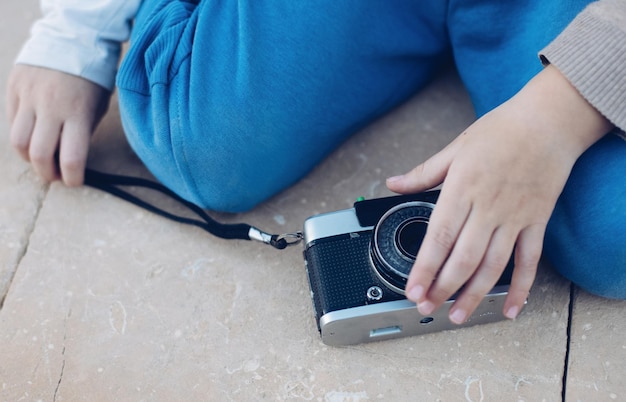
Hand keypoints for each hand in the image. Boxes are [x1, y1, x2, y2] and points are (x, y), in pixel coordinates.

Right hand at [6, 65, 109, 185]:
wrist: (74, 38)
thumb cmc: (92, 79)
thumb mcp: (97, 107)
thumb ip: (82, 132)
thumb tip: (69, 159)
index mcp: (78, 113)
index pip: (72, 158)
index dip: (72, 178)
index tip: (75, 181)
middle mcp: (51, 107)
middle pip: (39, 155)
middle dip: (47, 173)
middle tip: (55, 175)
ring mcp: (29, 97)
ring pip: (17, 142)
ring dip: (28, 157)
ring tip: (41, 158)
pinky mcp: (14, 88)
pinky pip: (12, 120)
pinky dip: (22, 134)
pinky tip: (35, 134)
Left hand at [386, 65, 611, 323]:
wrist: (549, 121)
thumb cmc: (501, 131)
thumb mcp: (455, 147)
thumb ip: (423, 173)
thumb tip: (393, 184)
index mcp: (462, 189)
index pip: (439, 237)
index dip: (424, 268)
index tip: (412, 289)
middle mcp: (488, 208)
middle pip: (463, 259)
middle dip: (442, 289)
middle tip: (426, 307)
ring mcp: (514, 218)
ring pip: (493, 266)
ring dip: (475, 295)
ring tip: (458, 315)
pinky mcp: (536, 222)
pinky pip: (529, 261)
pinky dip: (521, 287)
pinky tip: (511, 308)